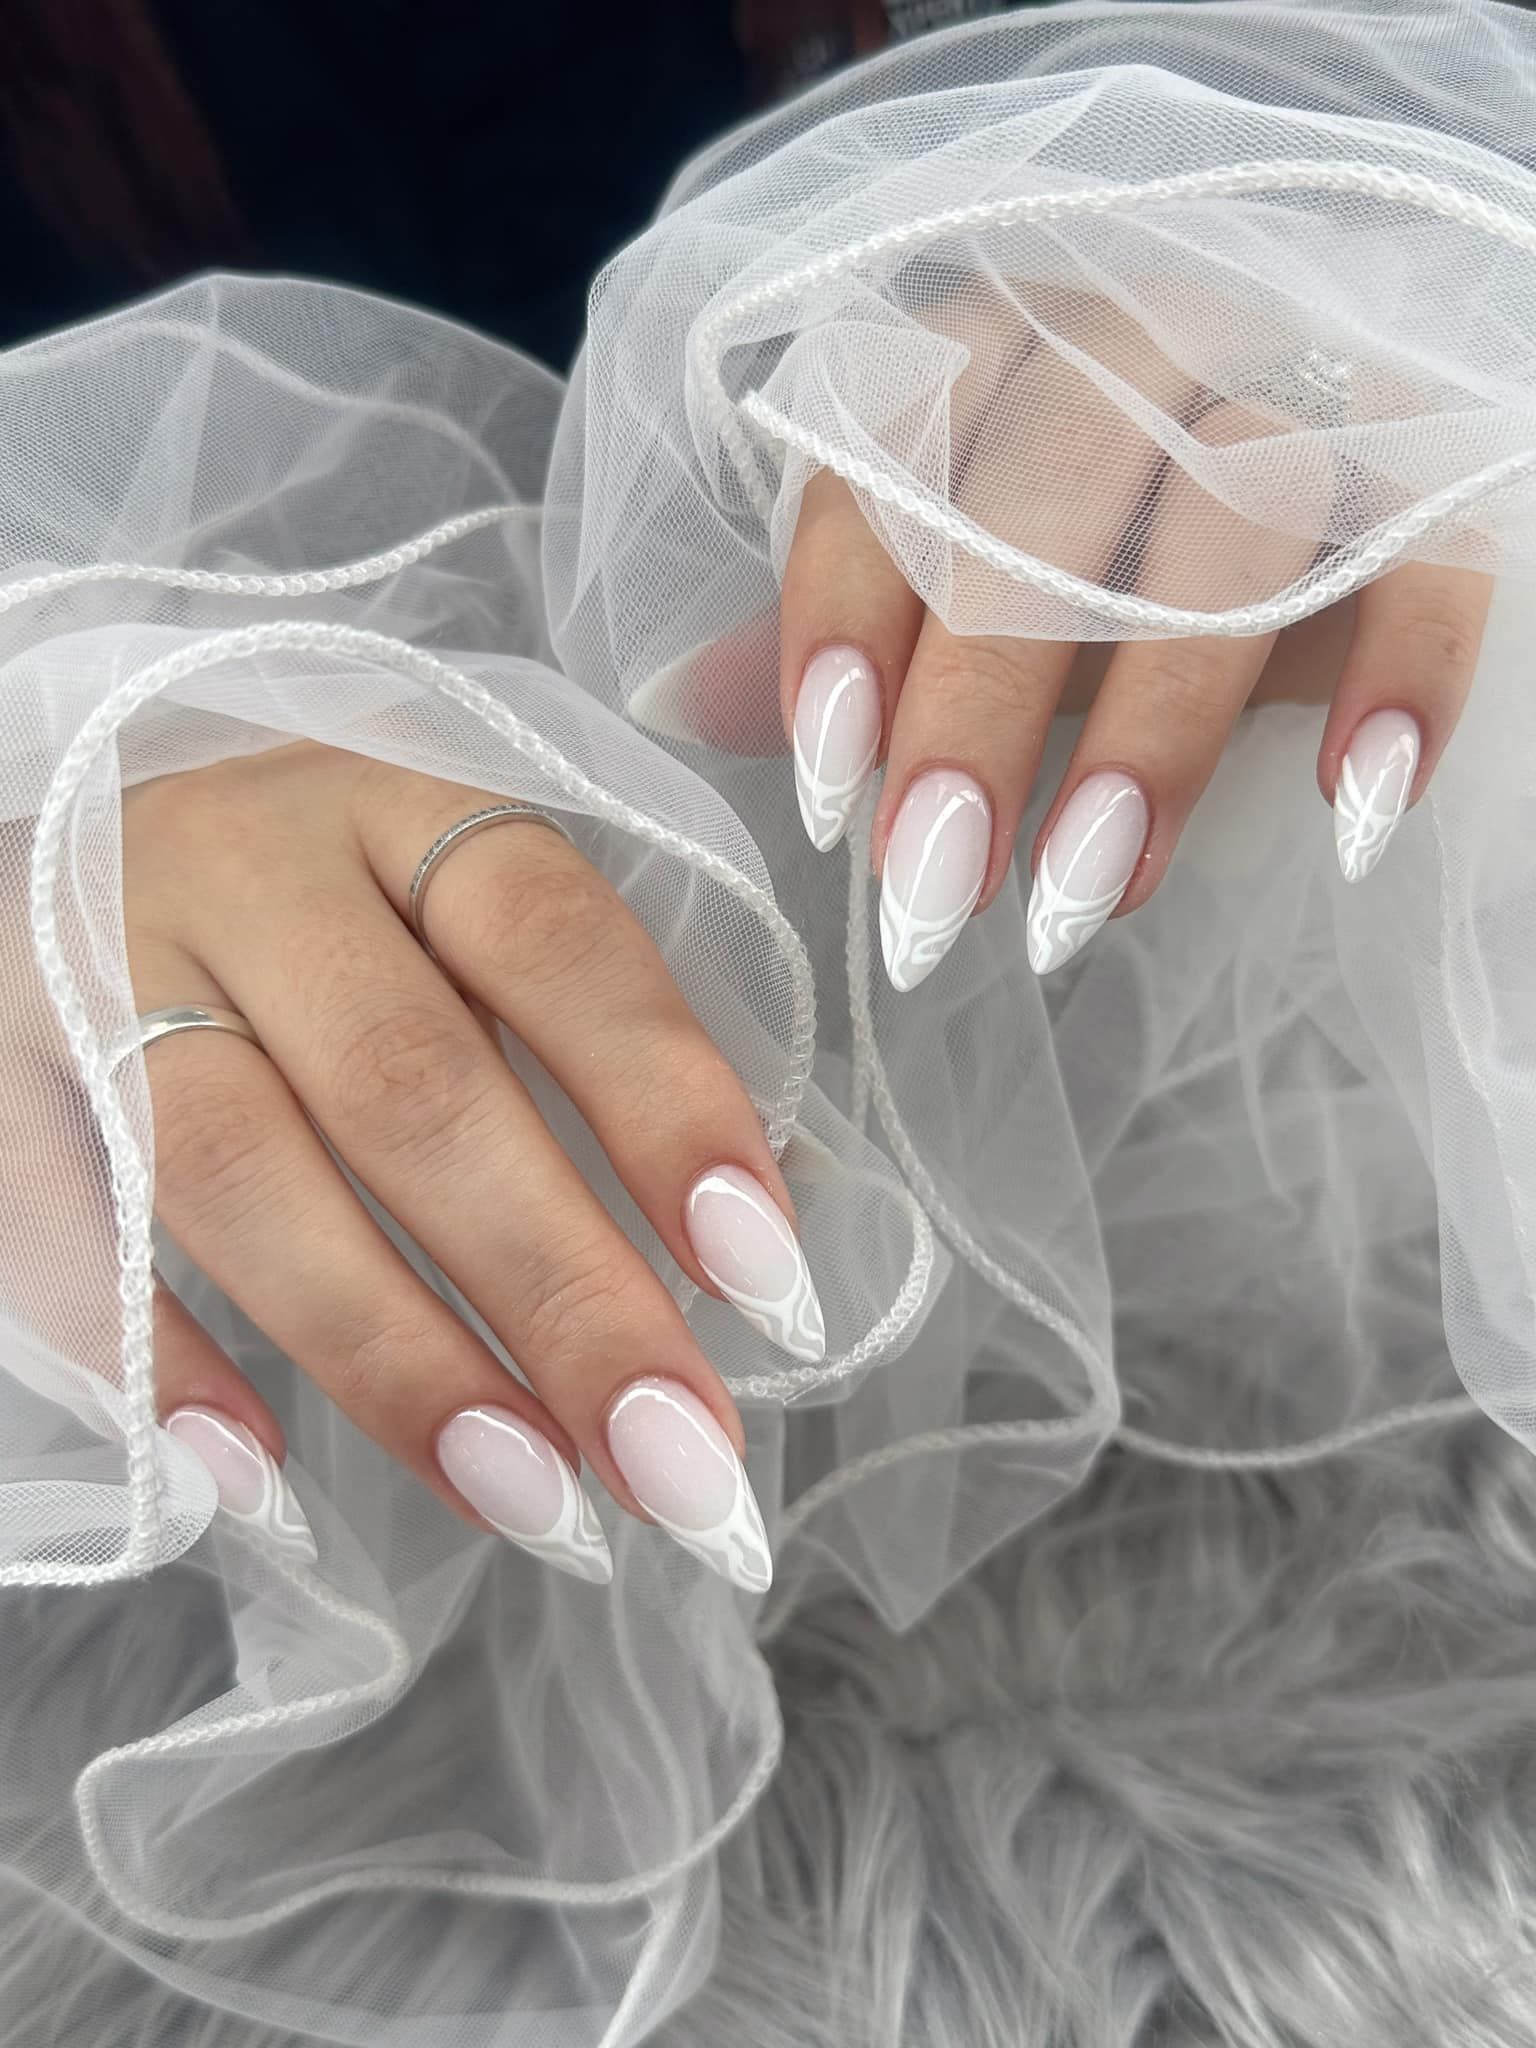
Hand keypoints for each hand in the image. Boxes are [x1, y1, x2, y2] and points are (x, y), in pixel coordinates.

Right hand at [123, 741, 825, 1587]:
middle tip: (675, 1462)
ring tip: (529, 1498)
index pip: (552, 938)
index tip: (765, 1276)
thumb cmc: (316, 903)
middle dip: (558, 1288)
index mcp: (398, 803)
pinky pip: (57, 1224)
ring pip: (235, 1162)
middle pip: (407, 1081)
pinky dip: (160, 1359)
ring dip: (392, 1352)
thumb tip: (741, 1239)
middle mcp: (244, 862)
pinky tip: (264, 1481)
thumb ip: (577, 1033)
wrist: (69, 838)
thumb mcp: (444, 905)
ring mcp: (91, 955)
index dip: (665, 1101)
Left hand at [776, 286, 1490, 986]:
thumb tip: (677, 699)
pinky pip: (1433, 560)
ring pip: (1234, 525)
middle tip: (937, 889)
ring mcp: (1302, 382)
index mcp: (998, 340)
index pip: (895, 452)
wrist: (1320, 444)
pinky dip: (1402, 681)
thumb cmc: (1096, 529)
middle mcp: (1142, 332)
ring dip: (1157, 725)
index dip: (849, 615)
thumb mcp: (957, 565)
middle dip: (983, 708)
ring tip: (1088, 894)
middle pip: (1052, 499)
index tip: (830, 787)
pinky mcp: (1434, 467)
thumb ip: (844, 617)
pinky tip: (1348, 812)